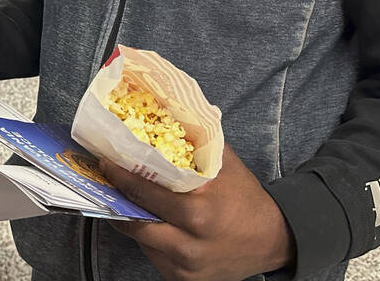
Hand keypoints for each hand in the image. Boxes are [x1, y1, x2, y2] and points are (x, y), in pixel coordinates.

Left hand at [100, 144, 294, 280]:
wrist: (274, 240)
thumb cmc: (247, 198)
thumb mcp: (225, 165)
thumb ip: (194, 144)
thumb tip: (164, 115)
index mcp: (198, 214)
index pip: (145, 193)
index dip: (120, 176)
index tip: (106, 162)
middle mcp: (189, 246)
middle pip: (135, 223)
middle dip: (118, 201)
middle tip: (107, 182)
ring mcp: (185, 268)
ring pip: (142, 242)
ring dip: (130, 221)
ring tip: (122, 199)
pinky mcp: (185, 280)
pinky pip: (155, 257)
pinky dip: (149, 239)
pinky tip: (149, 221)